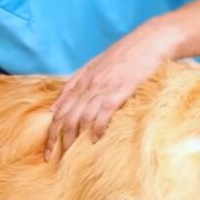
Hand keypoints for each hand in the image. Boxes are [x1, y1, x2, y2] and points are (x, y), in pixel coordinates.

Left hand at [44, 19, 181, 160]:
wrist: (151, 40)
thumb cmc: (128, 53)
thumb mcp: (97, 65)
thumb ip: (76, 84)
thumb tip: (56, 105)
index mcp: (82, 79)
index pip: (58, 109)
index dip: (50, 131)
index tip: (48, 149)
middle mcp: (88, 84)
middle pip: (65, 117)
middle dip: (57, 139)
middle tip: (54, 158)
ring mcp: (103, 87)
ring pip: (80, 117)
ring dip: (74, 138)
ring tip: (72, 154)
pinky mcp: (119, 90)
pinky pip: (102, 113)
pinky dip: (97, 128)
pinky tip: (95, 140)